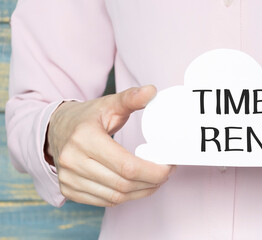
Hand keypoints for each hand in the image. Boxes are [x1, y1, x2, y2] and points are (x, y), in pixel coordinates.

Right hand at [46, 85, 174, 205]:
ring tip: (155, 181)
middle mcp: (72, 160)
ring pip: (116, 196)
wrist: (54, 130)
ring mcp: (68, 178)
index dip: (152, 171)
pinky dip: (125, 197)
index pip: (126, 166)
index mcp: (84, 137)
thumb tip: (152, 91)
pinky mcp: (69, 190)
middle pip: (123, 184)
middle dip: (151, 182)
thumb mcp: (108, 104)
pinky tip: (137, 187)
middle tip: (166, 173)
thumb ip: (131, 98)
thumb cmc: (86, 117)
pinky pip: (105, 201)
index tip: (168, 167)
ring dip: (141, 192)